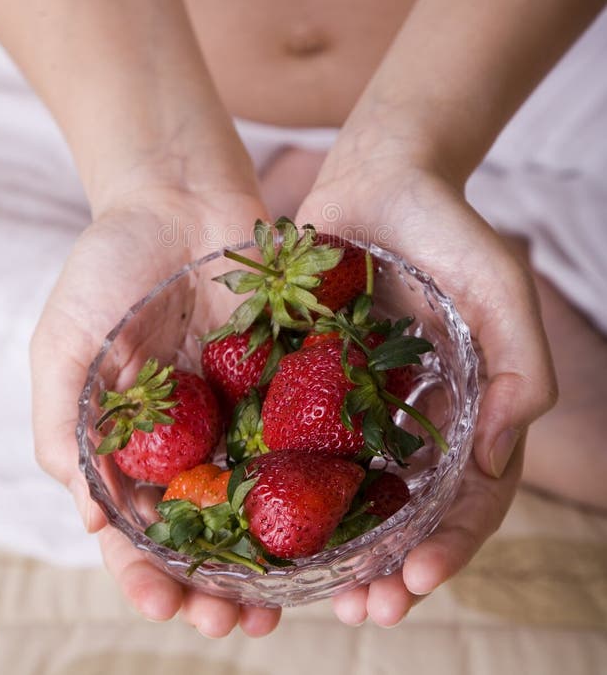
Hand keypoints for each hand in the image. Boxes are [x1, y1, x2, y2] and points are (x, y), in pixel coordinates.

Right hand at [30, 182, 282, 636]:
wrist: (179, 192)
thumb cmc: (110, 262)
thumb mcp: (64, 341)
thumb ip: (65, 423)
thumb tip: (93, 519)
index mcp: (131, 439)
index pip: (135, 528)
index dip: (147, 576)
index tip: (168, 606)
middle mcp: (191, 435)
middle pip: (205, 529)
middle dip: (218, 583)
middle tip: (240, 622)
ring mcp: (243, 409)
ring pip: (262, 498)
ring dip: (273, 553)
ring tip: (289, 596)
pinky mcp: (288, 377)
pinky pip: (306, 437)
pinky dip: (317, 481)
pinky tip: (334, 518)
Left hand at [296, 150, 556, 626]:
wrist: (381, 175)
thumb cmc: (450, 228)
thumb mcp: (503, 290)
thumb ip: (519, 369)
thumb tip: (491, 462)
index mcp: (469, 407)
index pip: (470, 496)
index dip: (452, 545)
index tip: (420, 581)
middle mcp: (415, 414)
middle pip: (409, 508)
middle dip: (394, 565)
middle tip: (369, 609)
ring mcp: (362, 398)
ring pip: (353, 486)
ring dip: (341, 541)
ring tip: (320, 587)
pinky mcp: (313, 374)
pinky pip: (301, 434)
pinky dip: (289, 479)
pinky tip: (265, 512)